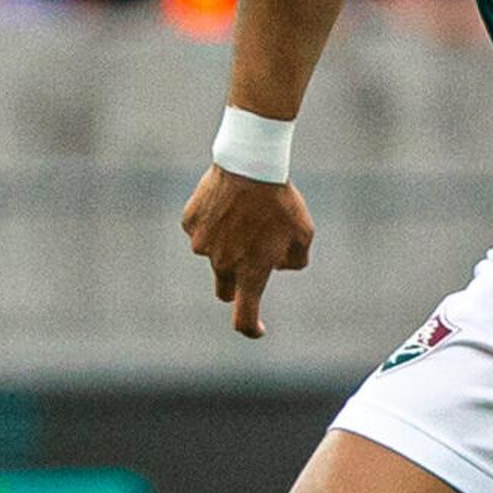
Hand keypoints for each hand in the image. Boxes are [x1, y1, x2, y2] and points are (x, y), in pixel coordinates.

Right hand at [183, 165, 314, 337]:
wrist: (250, 164)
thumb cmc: (281, 201)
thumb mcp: (302, 233)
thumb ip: (294, 260)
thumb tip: (277, 266)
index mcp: (250, 272)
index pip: (245, 316)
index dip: (251, 328)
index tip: (258, 329)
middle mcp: (222, 264)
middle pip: (223, 289)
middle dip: (235, 282)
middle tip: (249, 259)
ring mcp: (202, 243)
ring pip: (212, 253)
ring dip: (225, 244)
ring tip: (243, 214)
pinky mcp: (190, 222)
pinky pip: (200, 229)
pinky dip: (212, 222)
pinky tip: (226, 202)